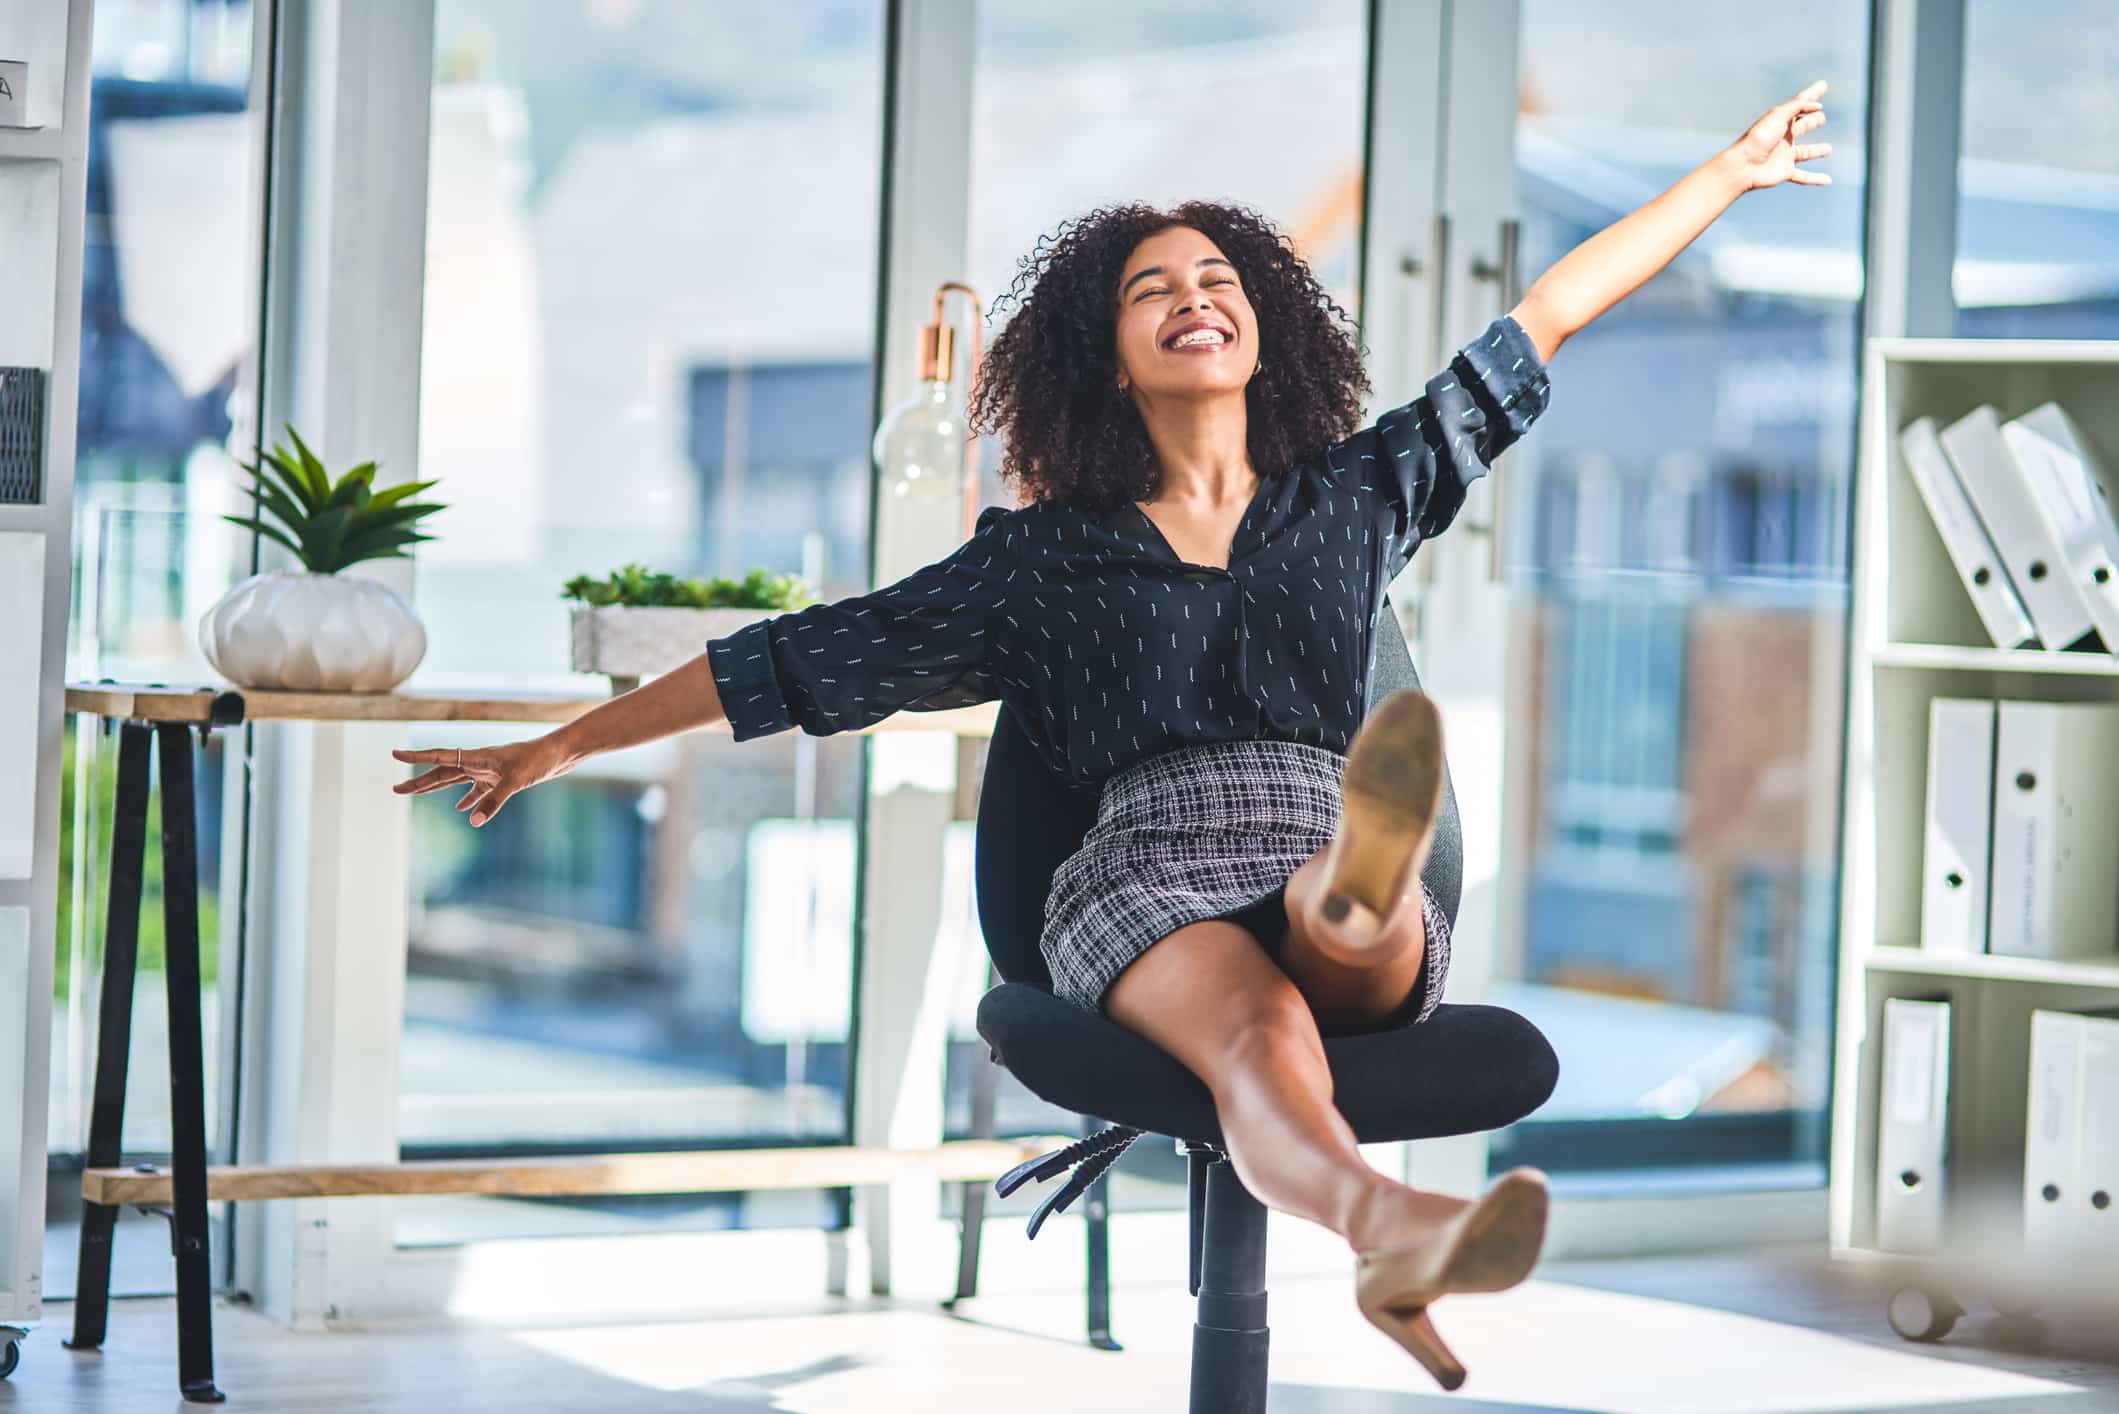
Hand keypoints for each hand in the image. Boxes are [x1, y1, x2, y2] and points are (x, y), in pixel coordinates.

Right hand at [390, 735, 570, 826]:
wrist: (560, 753)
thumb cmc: (539, 760)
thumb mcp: (516, 782)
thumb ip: (493, 801)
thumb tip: (470, 821)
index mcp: (476, 757)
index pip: (439, 757)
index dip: (416, 758)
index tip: (394, 754)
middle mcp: (478, 762)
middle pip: (441, 773)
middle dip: (418, 782)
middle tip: (395, 789)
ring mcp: (488, 770)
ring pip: (456, 781)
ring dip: (436, 789)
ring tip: (415, 794)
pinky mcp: (501, 779)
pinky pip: (478, 790)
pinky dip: (469, 800)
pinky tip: (463, 810)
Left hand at [1726, 79, 1832, 193]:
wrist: (1744, 165)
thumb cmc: (1759, 137)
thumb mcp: (1778, 116)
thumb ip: (1797, 106)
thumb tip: (1816, 103)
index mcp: (1781, 120)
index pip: (1800, 104)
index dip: (1811, 96)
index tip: (1823, 86)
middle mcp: (1784, 136)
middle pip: (1803, 126)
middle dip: (1813, 121)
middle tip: (1820, 118)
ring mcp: (1785, 155)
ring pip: (1806, 152)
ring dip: (1818, 151)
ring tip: (1828, 149)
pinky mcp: (1785, 171)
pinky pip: (1804, 176)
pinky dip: (1815, 178)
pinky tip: (1828, 180)